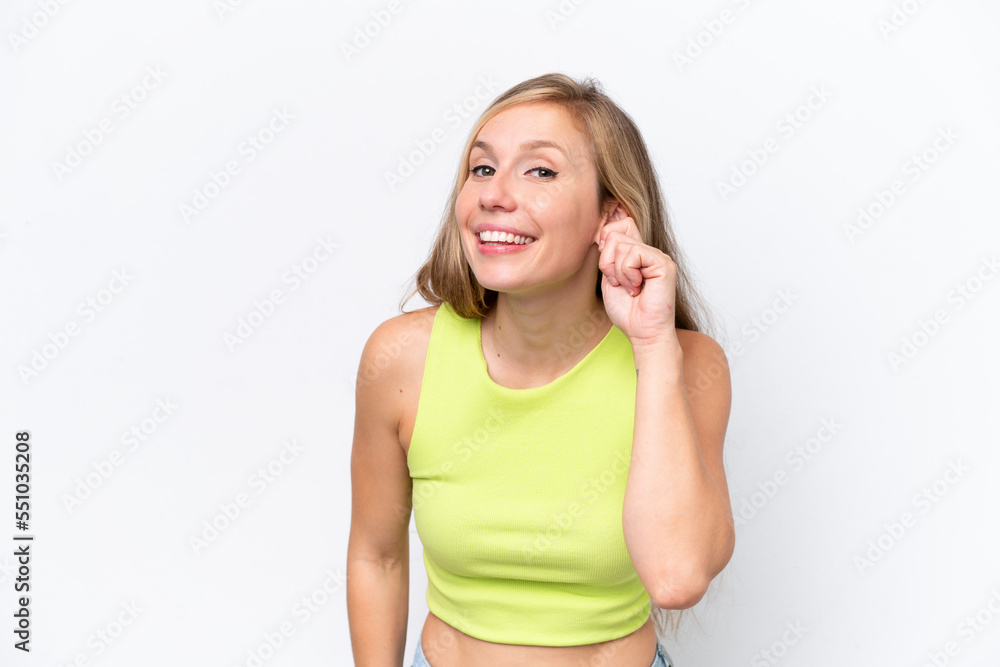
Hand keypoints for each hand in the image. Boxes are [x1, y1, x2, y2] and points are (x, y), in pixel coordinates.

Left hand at [597, 205, 678, 347]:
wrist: (642, 333)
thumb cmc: (628, 311)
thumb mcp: (609, 277)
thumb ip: (608, 255)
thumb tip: (605, 233)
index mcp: (637, 253)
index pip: (620, 224)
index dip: (606, 240)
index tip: (608, 268)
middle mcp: (649, 251)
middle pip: (615, 233)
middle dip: (607, 261)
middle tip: (619, 282)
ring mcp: (657, 256)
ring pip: (620, 244)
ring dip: (618, 272)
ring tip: (630, 288)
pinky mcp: (663, 263)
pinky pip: (633, 254)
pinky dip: (627, 273)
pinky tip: (637, 287)